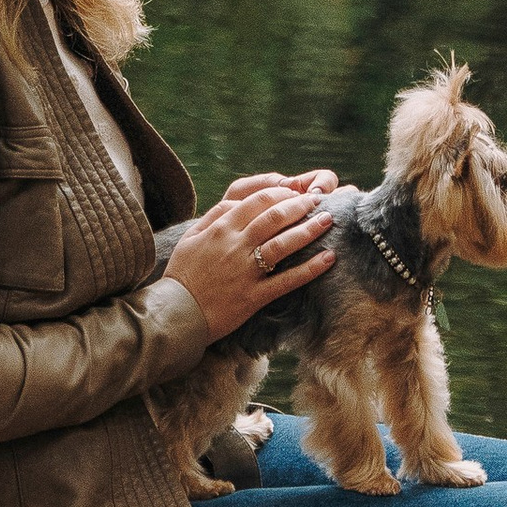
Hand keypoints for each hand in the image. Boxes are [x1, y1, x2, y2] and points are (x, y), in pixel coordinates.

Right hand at [163, 171, 340, 340]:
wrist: (177, 313)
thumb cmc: (183, 274)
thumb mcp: (191, 237)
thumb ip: (214, 216)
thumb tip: (237, 203)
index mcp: (221, 228)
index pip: (258, 201)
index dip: (282, 193)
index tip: (297, 193)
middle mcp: (235, 245)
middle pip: (275, 216)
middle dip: (301, 205)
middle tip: (319, 202)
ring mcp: (246, 271)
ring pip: (283, 243)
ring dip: (310, 230)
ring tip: (328, 221)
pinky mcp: (254, 296)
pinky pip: (287, 280)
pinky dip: (310, 269)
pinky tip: (328, 258)